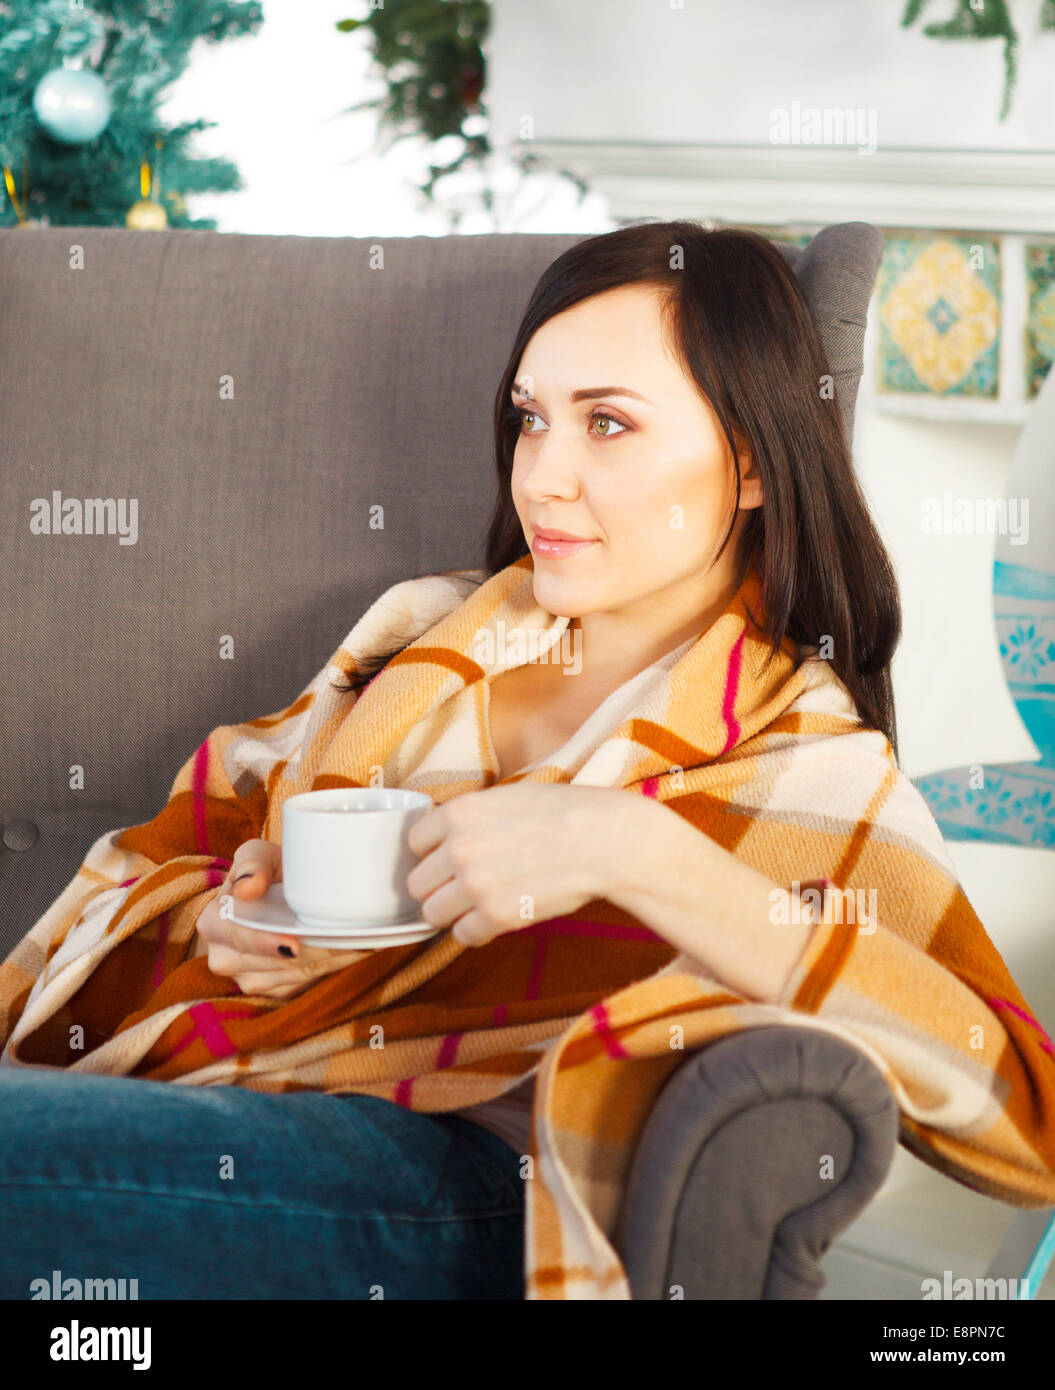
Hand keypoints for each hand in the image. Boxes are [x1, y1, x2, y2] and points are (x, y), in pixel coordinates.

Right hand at [191, 838, 372, 998]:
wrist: (270, 894)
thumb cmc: (264, 871)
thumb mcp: (256, 855)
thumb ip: (252, 864)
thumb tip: (249, 886)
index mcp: (214, 924)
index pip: (241, 938)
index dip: (267, 944)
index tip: (294, 946)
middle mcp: (225, 959)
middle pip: (275, 963)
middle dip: (315, 951)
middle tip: (352, 938)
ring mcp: (248, 979)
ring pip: (295, 976)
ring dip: (331, 960)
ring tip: (362, 942)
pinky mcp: (273, 990)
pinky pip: (305, 983)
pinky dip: (332, 967)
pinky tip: (355, 950)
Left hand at [404, 784, 622, 946]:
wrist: (603, 841)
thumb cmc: (564, 812)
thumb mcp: (506, 797)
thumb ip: (470, 817)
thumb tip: (447, 837)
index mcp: (458, 813)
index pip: (414, 842)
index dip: (432, 851)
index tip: (448, 857)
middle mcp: (458, 849)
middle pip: (416, 883)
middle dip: (438, 885)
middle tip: (463, 885)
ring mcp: (474, 885)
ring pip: (431, 913)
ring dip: (452, 912)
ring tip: (477, 904)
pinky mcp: (496, 916)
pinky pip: (462, 936)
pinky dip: (477, 931)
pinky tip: (496, 917)